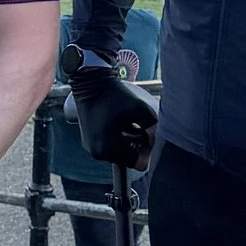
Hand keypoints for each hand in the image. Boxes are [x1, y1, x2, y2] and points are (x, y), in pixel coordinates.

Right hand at [67, 53, 156, 168]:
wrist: (90, 81)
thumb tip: (158, 141)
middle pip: (128, 159)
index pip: (139, 163)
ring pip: (119, 153)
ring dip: (128, 142)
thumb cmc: (114, 95)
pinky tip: (121, 124)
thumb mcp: (141, 110)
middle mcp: (97, 153)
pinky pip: (109, 146)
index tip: (149, 134)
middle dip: (138, 146)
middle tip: (142, 128)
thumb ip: (154, 128)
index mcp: (107, 148)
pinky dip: (118, 138)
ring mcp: (91, 147)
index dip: (148, 150)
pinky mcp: (88, 140)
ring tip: (132, 125)